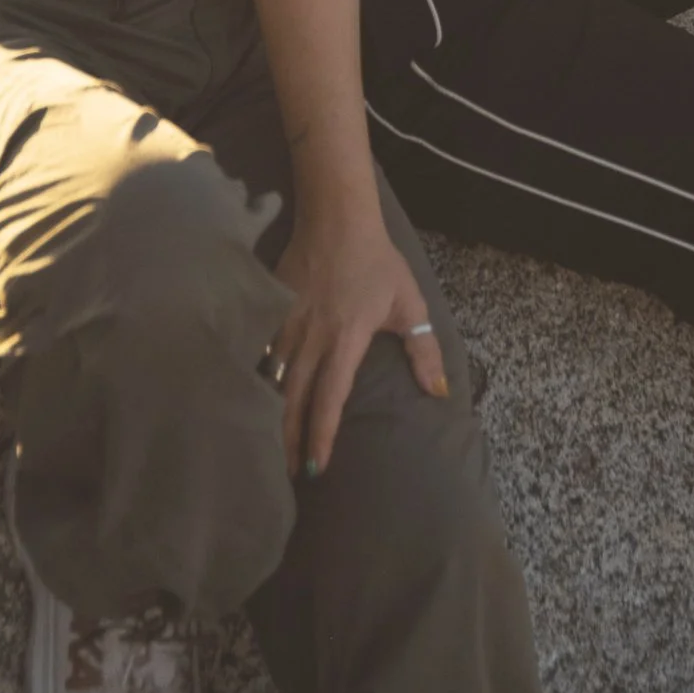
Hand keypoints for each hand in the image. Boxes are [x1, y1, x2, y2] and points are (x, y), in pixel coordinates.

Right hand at [269, 196, 447, 476]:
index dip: (322, 435)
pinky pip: (263, 354)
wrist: (336, 218)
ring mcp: (287, 323)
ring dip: (272, 416)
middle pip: (294, 399)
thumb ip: (422, 350)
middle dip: (290, 439)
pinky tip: (254, 401)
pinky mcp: (272, 310)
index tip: (318, 468)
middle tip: (289, 474)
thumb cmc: (376, 262)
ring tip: (271, 448)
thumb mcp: (409, 304)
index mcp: (345, 339)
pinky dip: (259, 381)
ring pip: (274, 380)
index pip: (330, 398)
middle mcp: (312, 338)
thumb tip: (438, 392)